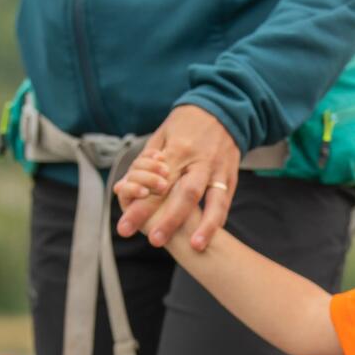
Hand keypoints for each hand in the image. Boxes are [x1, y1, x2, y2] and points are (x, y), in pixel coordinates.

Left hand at [116, 104, 240, 250]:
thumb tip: (123, 187)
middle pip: (184, 194)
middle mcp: (198, 161)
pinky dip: (218, 221)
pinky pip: (226, 202)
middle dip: (169, 220)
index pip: (155, 183)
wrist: (223, 108)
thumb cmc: (186, 124)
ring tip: (194, 247)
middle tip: (154, 241)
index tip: (125, 226)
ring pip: (212, 200)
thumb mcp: (162, 134)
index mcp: (177, 150)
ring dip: (204, 225)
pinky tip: (209, 237)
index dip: (140, 205)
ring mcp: (217, 170)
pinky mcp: (231, 176)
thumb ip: (144, 162)